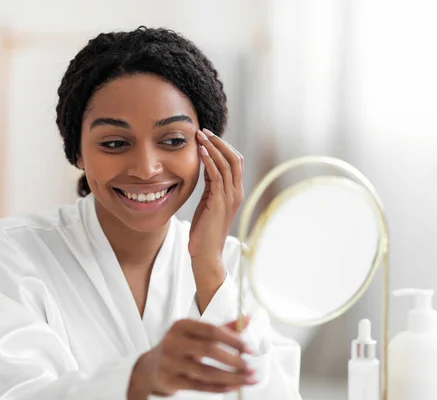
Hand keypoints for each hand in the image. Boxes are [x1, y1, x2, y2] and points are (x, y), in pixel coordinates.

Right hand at [128, 317, 255, 398]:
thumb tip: (247, 319)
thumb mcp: (196, 334)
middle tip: (250, 367)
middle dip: (233, 360)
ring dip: (231, 377)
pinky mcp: (169, 380)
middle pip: (209, 350)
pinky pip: (198, 386)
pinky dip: (218, 388)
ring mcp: (169, 361)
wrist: (150, 367)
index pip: (211, 329)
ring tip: (247, 379)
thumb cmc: (179, 347)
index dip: (232, 339)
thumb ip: (222, 327)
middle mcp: (174, 341)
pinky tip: (232, 387)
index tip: (249, 348)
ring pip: (206, 371)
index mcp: (182, 325)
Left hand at [188, 129, 243, 260]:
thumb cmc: (205, 230)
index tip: (207, 135)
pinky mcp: (220, 202)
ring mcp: (230, 197)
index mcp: (235, 192)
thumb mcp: (209, 201)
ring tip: (200, 135)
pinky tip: (201, 151)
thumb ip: (211, 184)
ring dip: (212, 147)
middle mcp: (236, 192)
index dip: (223, 146)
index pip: (235, 161)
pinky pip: (217, 176)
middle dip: (219, 141)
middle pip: (235, 158)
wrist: (206, 253)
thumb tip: (206, 164)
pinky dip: (210, 161)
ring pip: (226, 164)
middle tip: (204, 130)